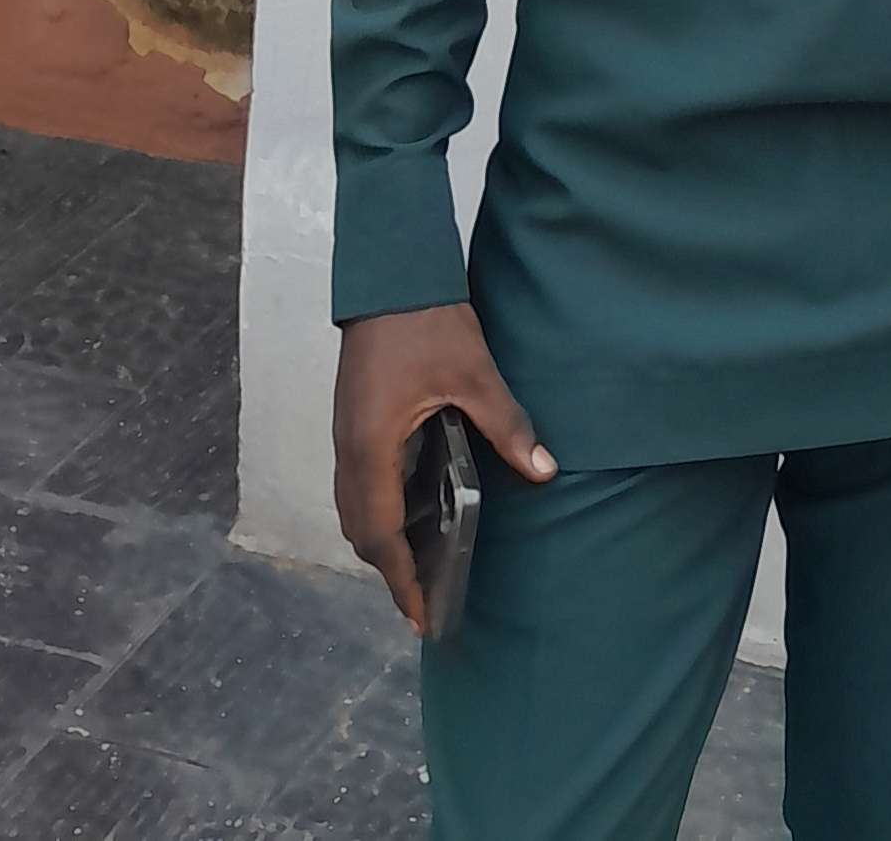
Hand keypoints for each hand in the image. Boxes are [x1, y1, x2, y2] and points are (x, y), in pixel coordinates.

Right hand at [332, 303, 555, 633]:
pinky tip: (412, 509)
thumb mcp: (475, 374)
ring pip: (354, 507)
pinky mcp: (354, 421)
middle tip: (427, 597)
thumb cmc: (428, 323)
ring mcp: (346, 435)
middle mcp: (349, 450)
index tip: (421, 614)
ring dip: (382, 539)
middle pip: (360, 529)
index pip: (379, 534)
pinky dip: (379, 509)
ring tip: (420, 564)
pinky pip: (359, 483)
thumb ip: (507, 425)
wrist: (390, 276)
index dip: (400, 579)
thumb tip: (544, 470)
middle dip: (390, 568)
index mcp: (371, 448)